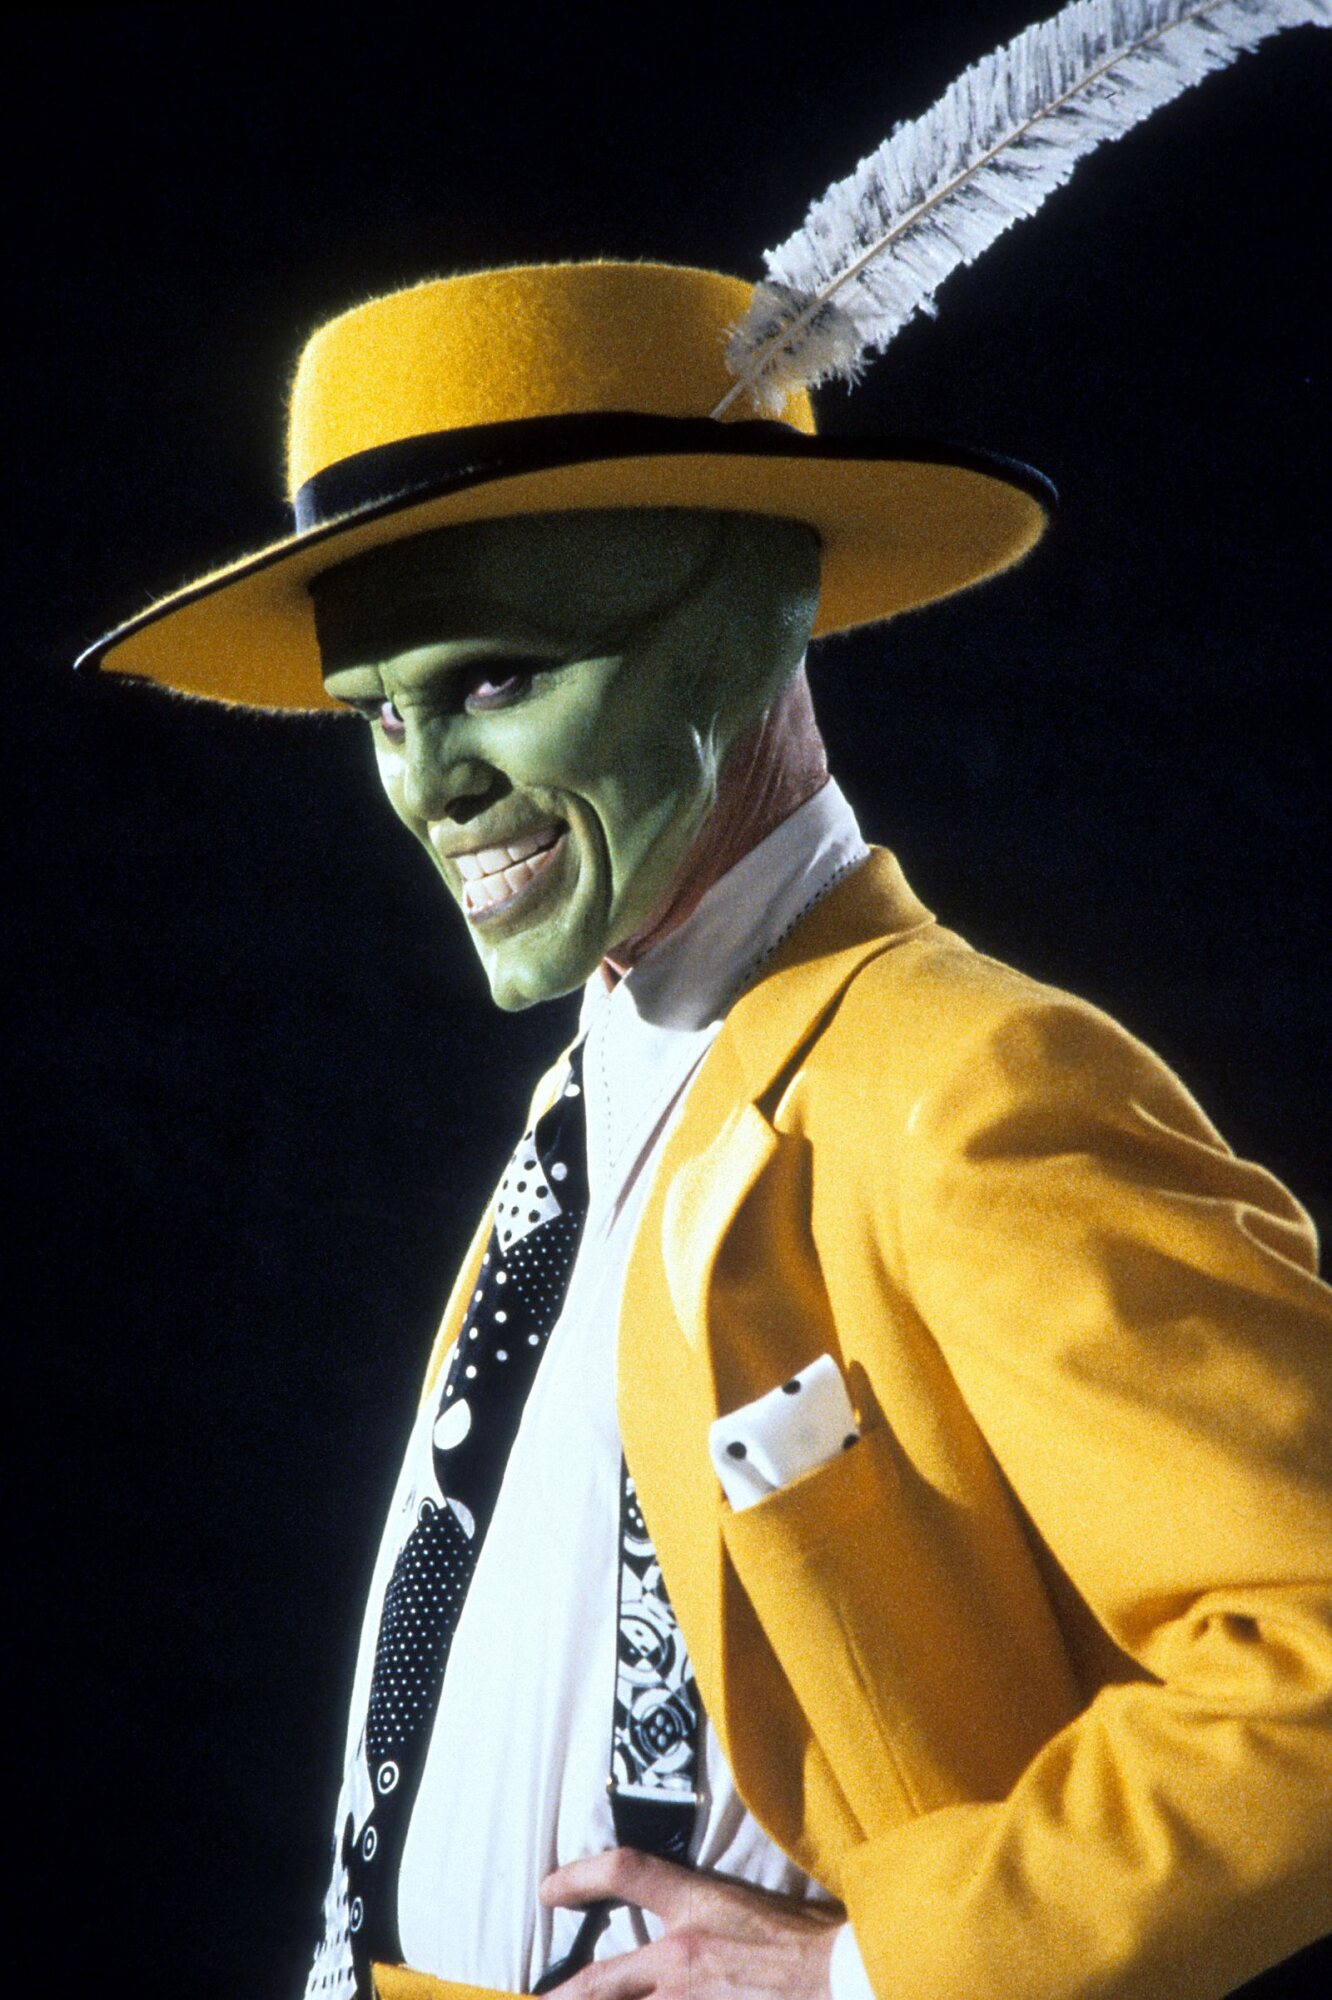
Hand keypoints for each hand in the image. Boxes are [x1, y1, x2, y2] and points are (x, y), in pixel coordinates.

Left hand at [539, 1847, 843, 1999]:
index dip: (580, 1876)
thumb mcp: (753, 1908)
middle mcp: (680, 1958)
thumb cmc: (814, 1939)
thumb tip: (688, 1920)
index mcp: (696, 1908)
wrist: (847, 1979)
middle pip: (598, 1982)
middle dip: (563, 1998)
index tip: (549, 1888)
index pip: (625, 1871)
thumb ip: (713, 1912)